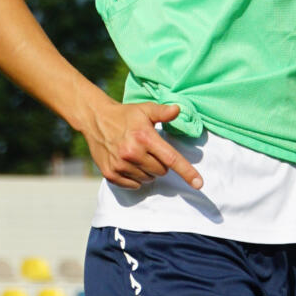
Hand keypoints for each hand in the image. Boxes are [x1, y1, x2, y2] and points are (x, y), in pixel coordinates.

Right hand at [83, 99, 202, 191]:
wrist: (96, 119)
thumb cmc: (126, 115)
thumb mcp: (145, 109)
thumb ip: (162, 112)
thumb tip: (177, 110)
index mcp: (144, 137)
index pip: (171, 159)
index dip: (187, 172)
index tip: (199, 184)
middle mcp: (133, 153)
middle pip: (161, 171)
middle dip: (160, 164)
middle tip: (150, 151)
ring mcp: (120, 165)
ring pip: (148, 179)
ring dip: (148, 171)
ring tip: (138, 156)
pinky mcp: (111, 173)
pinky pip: (133, 185)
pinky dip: (135, 178)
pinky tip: (129, 164)